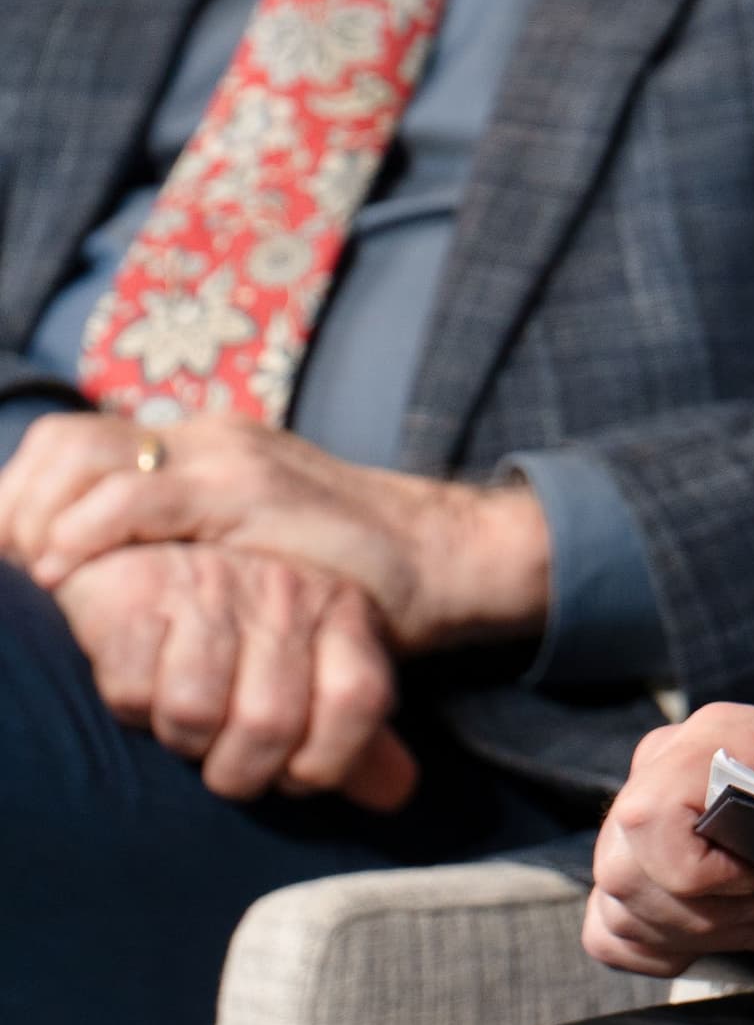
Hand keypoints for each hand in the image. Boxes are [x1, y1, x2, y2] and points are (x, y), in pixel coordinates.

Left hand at [2, 413, 550, 649]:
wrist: (441, 557)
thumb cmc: (344, 573)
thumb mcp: (248, 550)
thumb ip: (187, 547)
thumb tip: (103, 585)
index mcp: (201, 449)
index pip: (74, 444)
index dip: (22, 497)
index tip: (11, 558)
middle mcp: (207, 439)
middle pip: (65, 441)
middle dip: (15, 505)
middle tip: (12, 565)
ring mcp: (227, 458)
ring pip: (86, 458)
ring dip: (38, 517)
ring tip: (36, 572)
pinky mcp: (247, 491)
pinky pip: (135, 499)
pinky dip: (82, 533)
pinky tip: (65, 571)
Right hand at [54, 542, 417, 809]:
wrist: (148, 546)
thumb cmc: (241, 626)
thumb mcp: (317, 666)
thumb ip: (354, 733)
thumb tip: (396, 794)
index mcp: (341, 608)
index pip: (358, 700)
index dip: (323, 762)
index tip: (295, 770)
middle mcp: (285, 591)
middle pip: (269, 723)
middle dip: (238, 767)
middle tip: (224, 751)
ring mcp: (210, 587)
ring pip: (195, 713)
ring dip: (182, 736)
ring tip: (181, 710)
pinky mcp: (134, 593)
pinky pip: (134, 692)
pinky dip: (133, 706)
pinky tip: (142, 677)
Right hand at [586, 703, 753, 975]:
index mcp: (716, 735)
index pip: (649, 814)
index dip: (692, 870)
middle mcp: (663, 764)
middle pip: (626, 868)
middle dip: (700, 914)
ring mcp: (642, 813)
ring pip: (618, 900)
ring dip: (691, 933)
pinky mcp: (636, 860)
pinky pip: (609, 924)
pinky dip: (658, 945)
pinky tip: (716, 937)